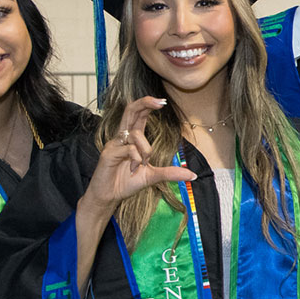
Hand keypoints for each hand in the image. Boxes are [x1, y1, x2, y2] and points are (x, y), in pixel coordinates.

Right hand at [80, 97, 195, 217]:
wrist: (109, 197)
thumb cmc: (126, 183)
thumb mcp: (152, 177)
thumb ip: (170, 173)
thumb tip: (192, 175)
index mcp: (132, 139)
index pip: (139, 115)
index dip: (148, 105)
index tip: (163, 101)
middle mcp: (122, 138)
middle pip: (131, 111)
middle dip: (145, 103)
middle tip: (160, 102)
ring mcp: (114, 144)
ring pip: (136, 135)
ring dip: (145, 151)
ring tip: (140, 166)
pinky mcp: (108, 153)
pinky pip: (129, 149)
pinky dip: (136, 159)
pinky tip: (133, 169)